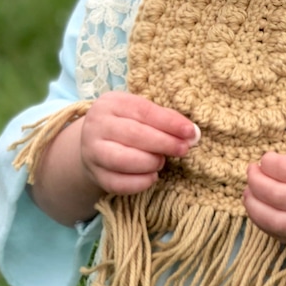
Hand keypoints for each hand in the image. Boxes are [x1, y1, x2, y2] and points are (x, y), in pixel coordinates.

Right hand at [80, 92, 199, 196]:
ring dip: (150, 162)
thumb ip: (166, 120)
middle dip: (164, 143)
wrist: (94, 144)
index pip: (143, 111)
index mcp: (111, 103)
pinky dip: (139, 182)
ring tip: (162, 161)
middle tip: (183, 149)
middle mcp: (97, 125)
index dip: (169, 122)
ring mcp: (92, 151)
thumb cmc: (126, 124)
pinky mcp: (94, 174)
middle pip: (133, 134)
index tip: (190, 132)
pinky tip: (152, 177)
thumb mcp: (140, 113)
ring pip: (122, 159)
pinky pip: (117, 183)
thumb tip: (193, 134)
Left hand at [243, 150, 285, 250]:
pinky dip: (264, 223)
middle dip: (255, 182)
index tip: (264, 159)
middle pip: (276, 195)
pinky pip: (280, 236)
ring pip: (275, 221)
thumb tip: (265, 165)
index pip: (285, 169)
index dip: (267, 162)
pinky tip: (259, 210)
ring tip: (247, 194)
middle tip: (251, 173)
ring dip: (253, 207)